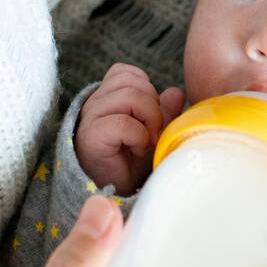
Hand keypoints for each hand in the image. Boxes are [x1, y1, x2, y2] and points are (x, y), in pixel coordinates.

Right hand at [75, 64, 185, 194]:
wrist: (116, 193)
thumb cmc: (131, 163)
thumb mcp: (154, 132)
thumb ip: (164, 111)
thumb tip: (176, 92)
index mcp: (106, 98)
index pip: (124, 72)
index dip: (145, 88)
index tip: (150, 116)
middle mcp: (95, 104)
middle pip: (132, 81)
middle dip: (152, 105)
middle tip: (153, 131)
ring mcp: (90, 118)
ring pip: (130, 96)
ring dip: (149, 119)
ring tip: (147, 140)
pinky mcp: (91, 136)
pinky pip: (123, 123)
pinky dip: (139, 136)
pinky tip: (137, 150)